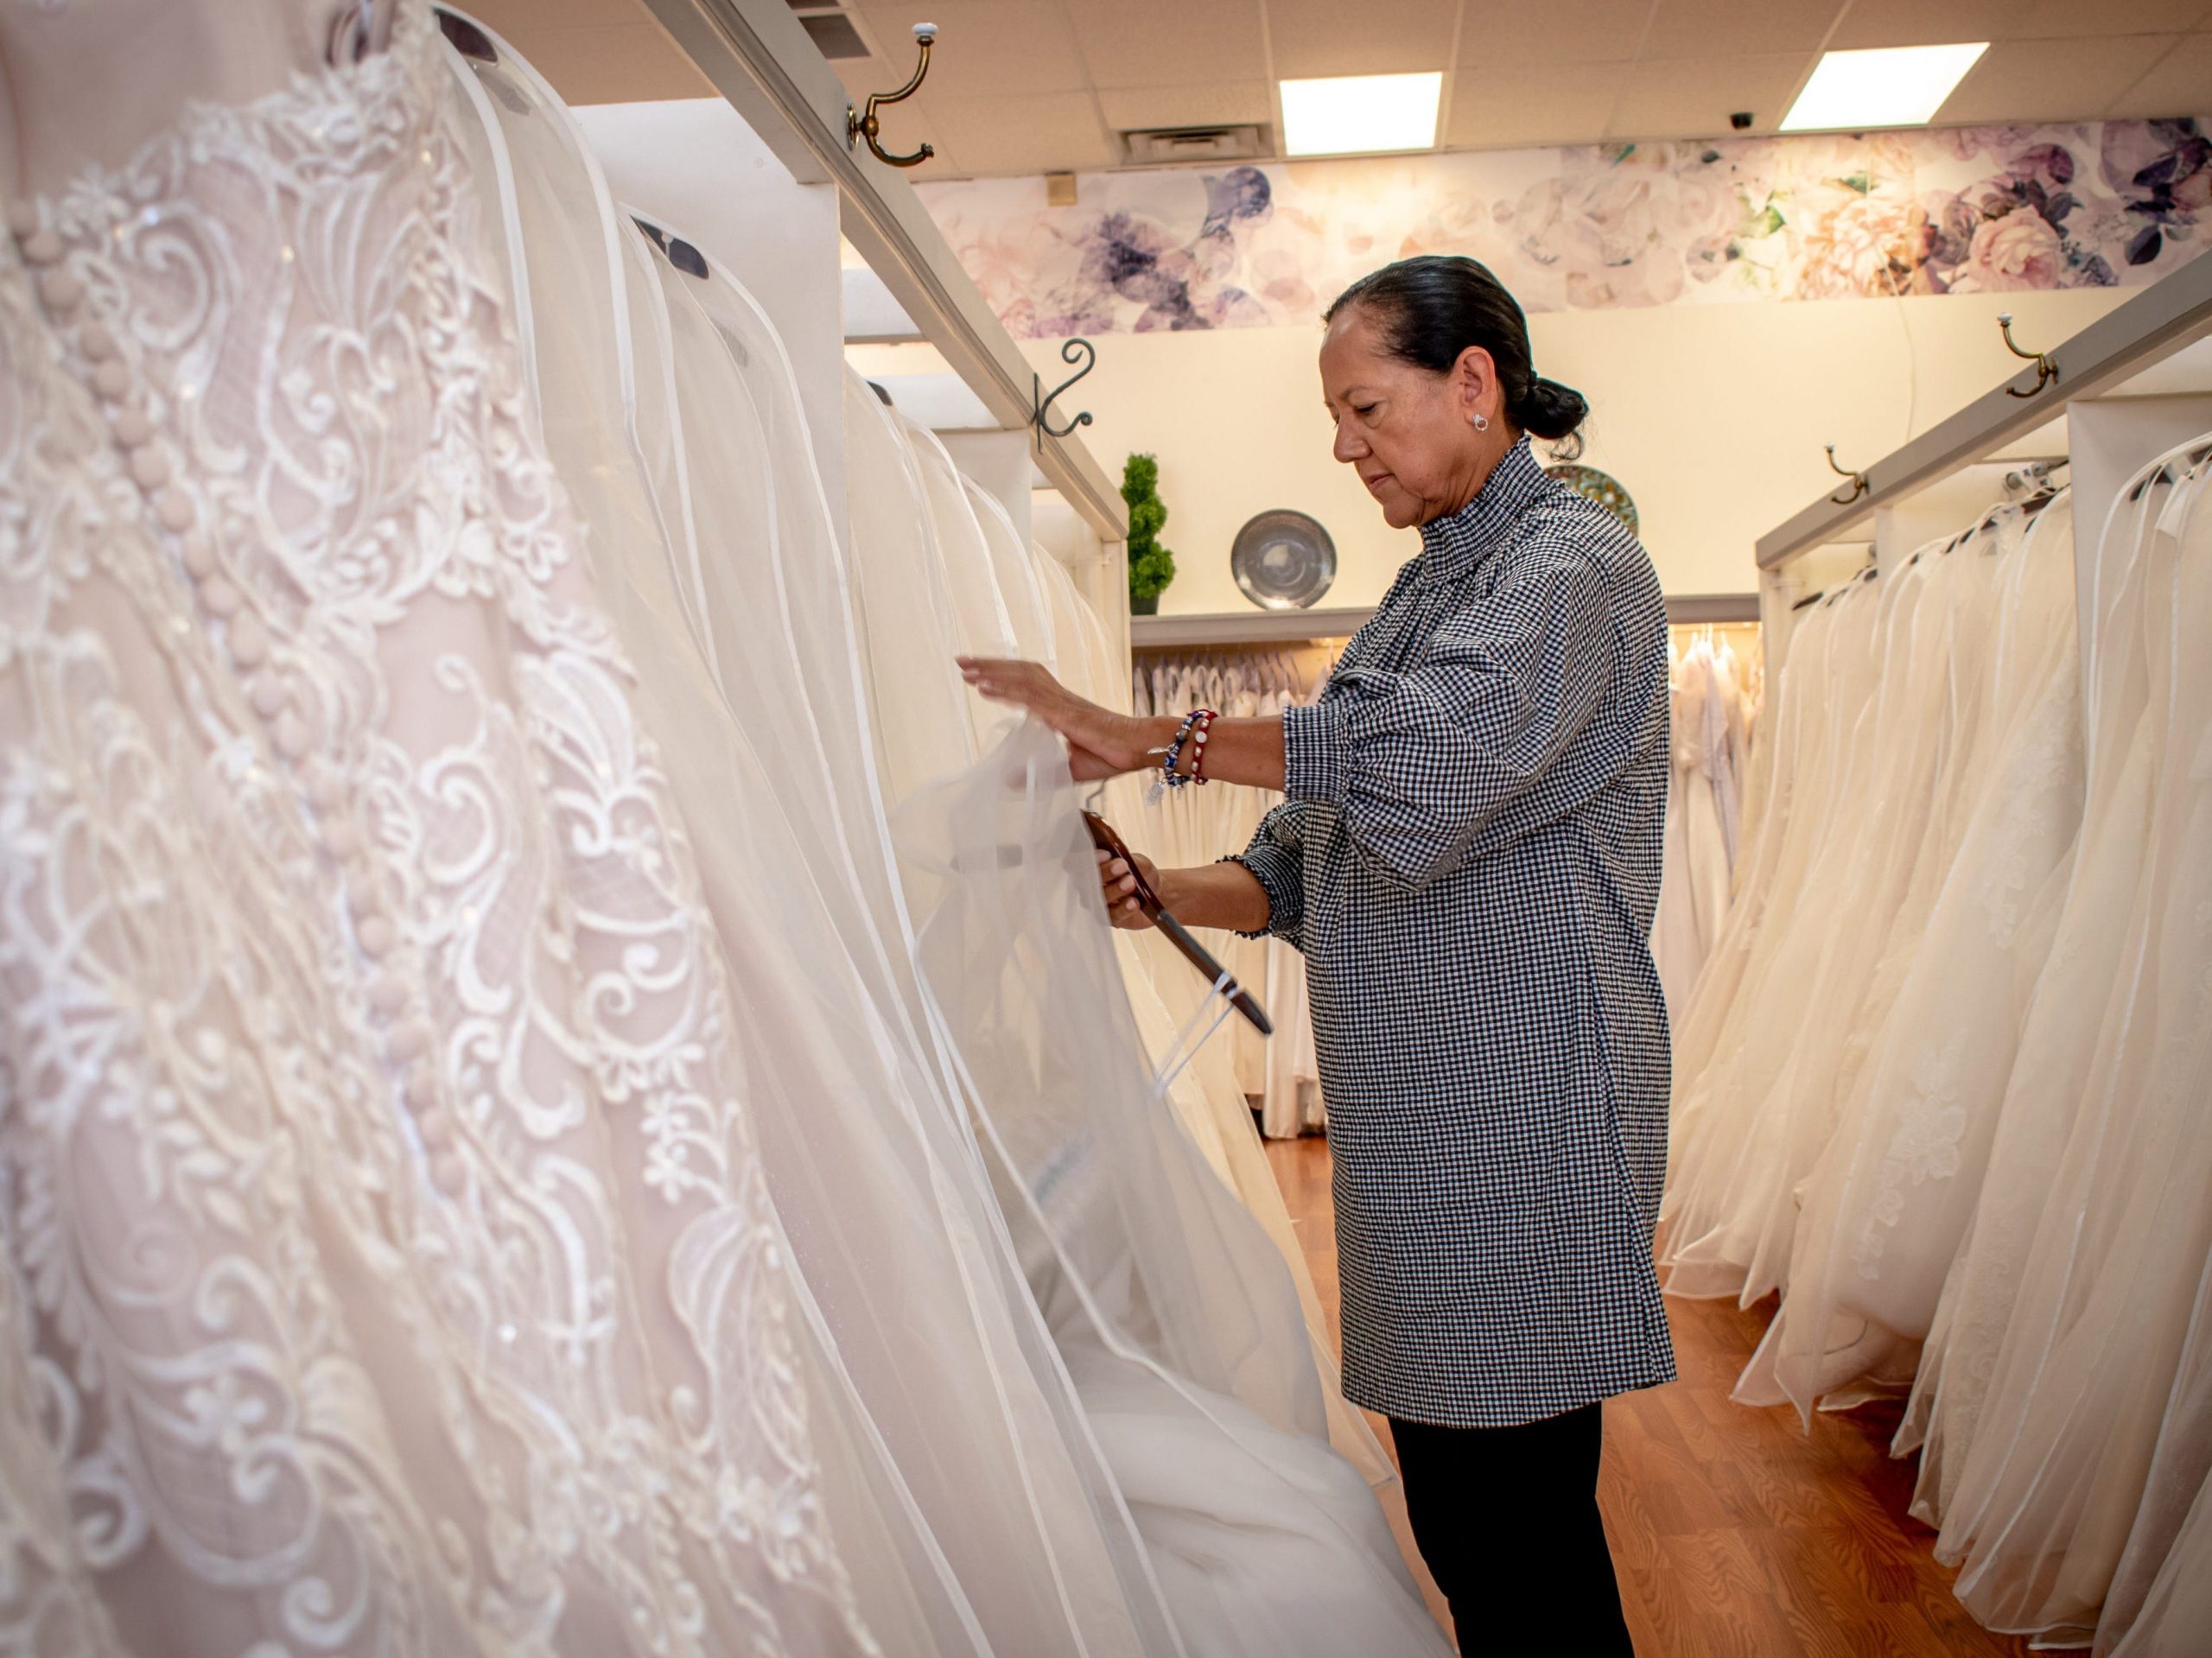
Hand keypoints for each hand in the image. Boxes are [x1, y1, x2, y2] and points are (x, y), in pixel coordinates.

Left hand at [957, 657, 1153, 781]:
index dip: (1002, 674)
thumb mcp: (1068, 768)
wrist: (1140, 746)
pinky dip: (1004, 690)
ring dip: (990, 672)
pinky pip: (1028, 697)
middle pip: (1019, 672)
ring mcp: (1060, 702)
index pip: (1026, 681)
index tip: (976, 673)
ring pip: (1020, 679)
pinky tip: (983, 687)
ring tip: (965, 669)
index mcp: (1060, 706)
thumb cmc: (1113, 755)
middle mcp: (1058, 697)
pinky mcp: (1063, 713)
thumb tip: (1008, 781)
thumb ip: (1039, 771)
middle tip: (961, 661)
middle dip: (989, 665)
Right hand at [1096, 847, 1159, 929]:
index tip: (1107, 854)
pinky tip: (1134, 902)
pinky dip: (1124, 908)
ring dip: (1115, 890)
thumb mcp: (1139, 862)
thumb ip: (1131, 860)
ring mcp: (1100, 903)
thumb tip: (1123, 857)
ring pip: (1101, 898)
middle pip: (1088, 881)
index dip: (1090, 858)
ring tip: (1132, 882)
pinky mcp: (1112, 919)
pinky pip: (1113, 915)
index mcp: (1093, 867)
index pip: (1080, 862)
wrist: (1156, 892)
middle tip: (1123, 865)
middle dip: (1105, 872)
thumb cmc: (1141, 873)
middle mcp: (1091, 886)